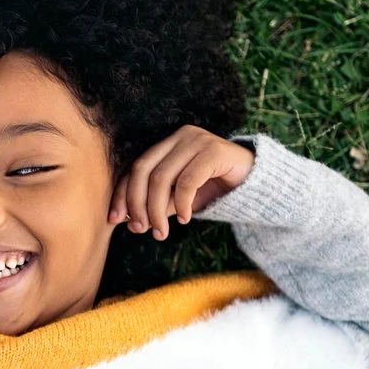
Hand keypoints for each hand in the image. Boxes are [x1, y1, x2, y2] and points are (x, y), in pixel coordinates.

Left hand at [110, 125, 254, 240]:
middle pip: (143, 171)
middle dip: (137, 204)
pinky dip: (181, 204)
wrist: (254, 182)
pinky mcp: (214, 150)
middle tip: (141, 229)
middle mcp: (179, 137)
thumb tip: (129, 222)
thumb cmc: (212, 189)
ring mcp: (197, 140)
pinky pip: (187, 181)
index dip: (122, 194)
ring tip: (161, 232)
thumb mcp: (178, 200)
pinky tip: (184, 218)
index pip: (135, 169)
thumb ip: (156, 206)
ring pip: (162, 178)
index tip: (114, 220)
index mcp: (166, 144)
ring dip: (156, 210)